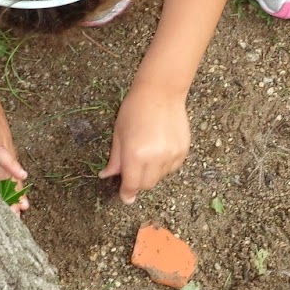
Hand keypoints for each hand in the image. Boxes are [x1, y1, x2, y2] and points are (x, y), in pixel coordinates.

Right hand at [0, 68, 29, 211]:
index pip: (5, 162)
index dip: (10, 181)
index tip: (15, 199)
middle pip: (9, 168)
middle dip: (15, 191)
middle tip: (21, 212)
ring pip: (7, 165)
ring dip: (14, 186)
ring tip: (19, 207)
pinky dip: (10, 164)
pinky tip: (21, 175)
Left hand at [100, 82, 189, 202]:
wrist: (160, 92)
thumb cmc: (134, 110)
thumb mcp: (118, 135)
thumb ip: (115, 160)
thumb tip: (106, 176)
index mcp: (135, 155)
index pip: (131, 185)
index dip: (127, 193)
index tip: (125, 197)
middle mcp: (155, 159)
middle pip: (147, 185)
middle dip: (138, 182)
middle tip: (134, 168)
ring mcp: (171, 155)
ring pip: (160, 177)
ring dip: (152, 172)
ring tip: (148, 152)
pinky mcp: (183, 151)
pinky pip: (172, 168)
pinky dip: (164, 165)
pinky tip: (160, 148)